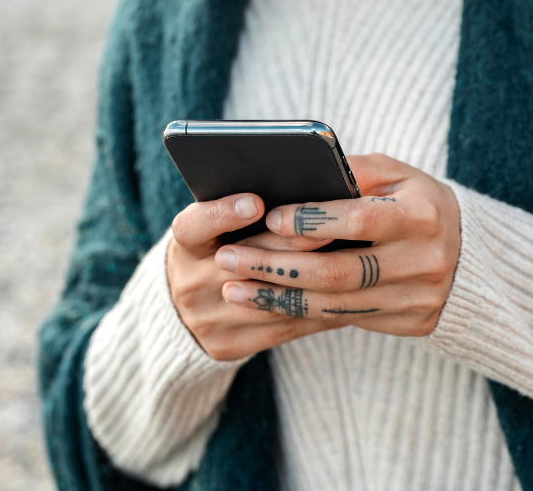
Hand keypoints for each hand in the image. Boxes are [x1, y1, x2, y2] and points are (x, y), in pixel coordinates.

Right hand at [167, 193, 345, 360]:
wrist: (184, 315)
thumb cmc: (218, 252)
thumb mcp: (215, 230)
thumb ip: (244, 210)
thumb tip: (297, 187)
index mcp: (185, 246)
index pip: (192, 226)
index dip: (222, 214)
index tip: (256, 202)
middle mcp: (190, 283)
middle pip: (242, 264)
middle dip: (288, 246)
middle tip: (327, 229)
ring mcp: (207, 319)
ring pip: (268, 299)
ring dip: (311, 281)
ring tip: (348, 262)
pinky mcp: (228, 346)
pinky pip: (284, 327)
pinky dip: (319, 310)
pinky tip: (348, 294)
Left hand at [214, 154, 461, 336]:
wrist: (472, 258)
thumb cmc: (420, 203)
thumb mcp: (399, 175)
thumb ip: (354, 172)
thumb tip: (298, 175)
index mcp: (421, 215)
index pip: (358, 219)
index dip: (310, 220)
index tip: (268, 218)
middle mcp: (422, 261)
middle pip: (338, 271)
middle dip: (276, 267)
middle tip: (228, 259)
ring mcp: (416, 298)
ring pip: (334, 304)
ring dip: (277, 298)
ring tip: (233, 289)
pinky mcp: (408, 323)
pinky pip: (343, 320)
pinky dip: (300, 312)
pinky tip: (266, 304)